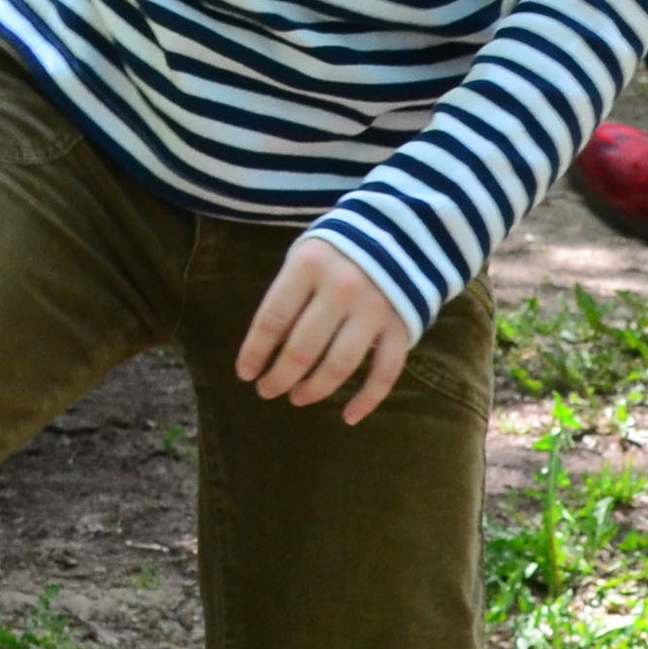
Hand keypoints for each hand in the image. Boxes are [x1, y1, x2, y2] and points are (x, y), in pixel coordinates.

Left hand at [235, 237, 412, 424]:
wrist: (398, 231)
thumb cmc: (336, 250)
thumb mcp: (305, 257)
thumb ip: (288, 295)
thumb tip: (268, 350)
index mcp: (310, 265)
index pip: (272, 319)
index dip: (255, 352)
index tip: (246, 374)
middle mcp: (342, 287)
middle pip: (302, 348)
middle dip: (280, 377)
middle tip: (267, 391)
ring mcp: (374, 308)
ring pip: (339, 365)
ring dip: (314, 389)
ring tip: (297, 397)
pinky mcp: (401, 325)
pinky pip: (385, 372)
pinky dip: (367, 399)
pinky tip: (348, 417)